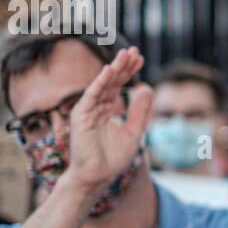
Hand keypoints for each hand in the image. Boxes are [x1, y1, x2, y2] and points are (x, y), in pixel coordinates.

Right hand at [64, 47, 153, 193]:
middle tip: (134, 51)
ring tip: (125, 55)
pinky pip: (91, 95)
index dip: (129, 72)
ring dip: (114, 69)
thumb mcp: (134, 132)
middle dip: (123, 66)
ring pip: (102, 85)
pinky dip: (99, 82)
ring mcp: (87, 110)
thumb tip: (147, 88)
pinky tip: (109, 70)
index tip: (140, 58)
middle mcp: (96, 106)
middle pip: (111, 81)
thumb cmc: (113, 157)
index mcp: (107, 109)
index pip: (119, 85)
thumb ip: (140, 111)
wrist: (98, 176)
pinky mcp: (80, 116)